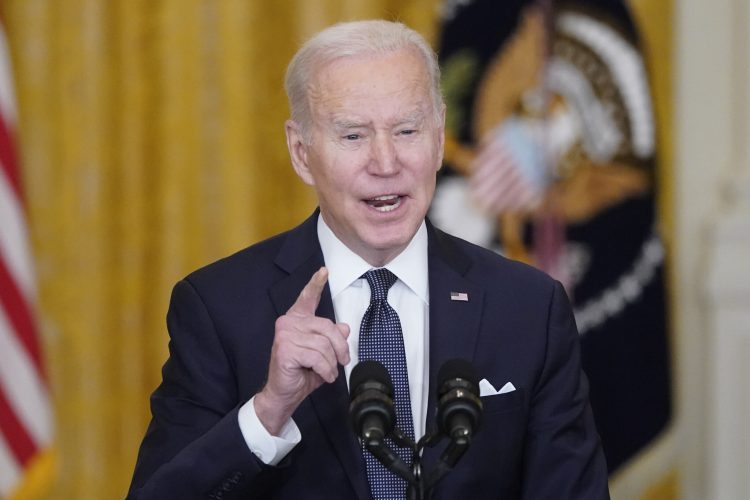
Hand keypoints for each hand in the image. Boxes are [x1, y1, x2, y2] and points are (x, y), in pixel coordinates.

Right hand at [255, 267, 350, 434]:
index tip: (324, 271)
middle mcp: (288, 323)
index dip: (316, 284)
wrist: (283, 394)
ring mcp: (285, 335)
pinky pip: (318, 357)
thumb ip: (331, 338)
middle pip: (328, 327)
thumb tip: (344, 327)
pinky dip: (325, 370)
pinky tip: (322, 377)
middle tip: (341, 362)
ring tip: (327, 372)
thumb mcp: (322, 354)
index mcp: (296, 320)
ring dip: (331, 364)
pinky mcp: (285, 349)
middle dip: (340, 347)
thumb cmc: (301, 373)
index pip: (307, 298)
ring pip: (324, 345)